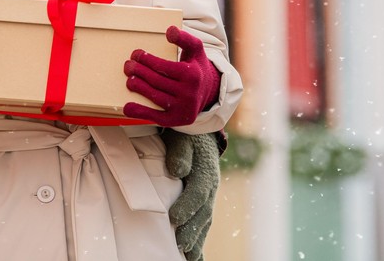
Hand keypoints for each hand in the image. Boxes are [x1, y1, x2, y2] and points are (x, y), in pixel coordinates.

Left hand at [123, 26, 219, 126]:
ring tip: (129, 79)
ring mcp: (183, 107)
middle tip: (128, 65)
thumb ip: (184, 38)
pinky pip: (156, 117)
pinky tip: (128, 107)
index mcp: (193, 74)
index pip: (164, 66)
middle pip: (157, 81)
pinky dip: (140, 112)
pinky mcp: (177, 120)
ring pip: (155, 96)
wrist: (208, 92)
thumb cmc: (195, 67)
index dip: (147, 59)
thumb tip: (170, 30)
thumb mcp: (195, 50)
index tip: (136, 54)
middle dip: (139, 72)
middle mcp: (189, 93)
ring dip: (138, 87)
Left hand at [165, 131, 220, 260]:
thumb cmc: (185, 136)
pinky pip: (203, 223)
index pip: (196, 193)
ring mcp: (209, 197)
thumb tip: (177, 171)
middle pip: (203, 213)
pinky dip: (199, 239)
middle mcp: (210, 188)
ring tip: (188, 256)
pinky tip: (194, 255)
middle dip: (192, 231)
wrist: (199, 134)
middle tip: (180, 246)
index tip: (173, 218)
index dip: (186, 206)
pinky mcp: (204, 203)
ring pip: (205, 222)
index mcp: (205, 173)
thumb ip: (180, 153)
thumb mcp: (182, 138)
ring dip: (197, 239)